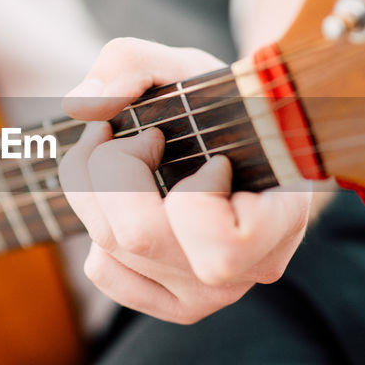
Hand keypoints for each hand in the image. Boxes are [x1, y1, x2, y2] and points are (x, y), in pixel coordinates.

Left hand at [59, 38, 315, 323]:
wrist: (241, 143)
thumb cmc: (222, 106)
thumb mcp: (188, 67)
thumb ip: (134, 62)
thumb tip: (83, 104)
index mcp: (280, 222)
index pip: (225, 244)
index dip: (197, 190)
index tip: (212, 155)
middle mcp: (244, 272)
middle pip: (141, 239)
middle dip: (116, 168)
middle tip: (139, 137)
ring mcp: (206, 295)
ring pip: (111, 251)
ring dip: (95, 187)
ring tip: (120, 152)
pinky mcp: (169, 303)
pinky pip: (103, 272)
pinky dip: (96, 228)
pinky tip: (122, 200)